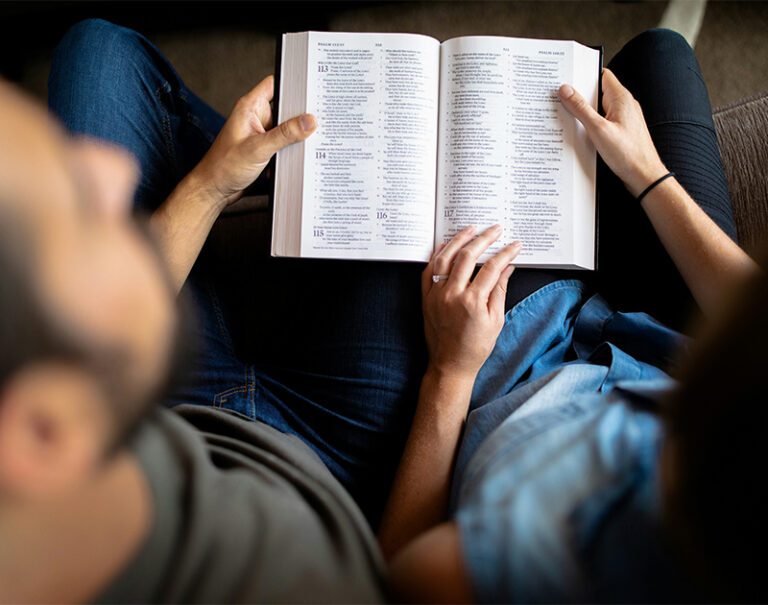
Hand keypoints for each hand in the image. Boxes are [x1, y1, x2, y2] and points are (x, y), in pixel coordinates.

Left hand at [192, 75, 316, 207]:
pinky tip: (299, 154)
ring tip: (309, 139)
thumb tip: (308, 121)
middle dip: (300, 114)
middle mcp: (255, 117)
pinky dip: (292, 148)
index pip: (274, 84)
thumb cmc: (224, 167)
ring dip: (296, 134)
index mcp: (249, 108)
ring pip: (287, 127)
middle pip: (285, 107)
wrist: (214, 190)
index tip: (310, 90)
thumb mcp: (258, 148)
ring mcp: (261, 133)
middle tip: (316, 120)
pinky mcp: (264, 148)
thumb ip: (285, 134)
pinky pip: (284, 143)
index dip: (292, 84)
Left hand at [422, 225, 521, 379]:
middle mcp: (452, 294)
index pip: (492, 268)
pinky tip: (447, 244)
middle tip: (495, 229)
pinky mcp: (426, 297)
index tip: (515, 244)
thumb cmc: (476, 347)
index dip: (505, 253)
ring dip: (458, 240)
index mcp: (473, 302)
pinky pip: (429, 270)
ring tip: (471, 228)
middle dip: (484, 238)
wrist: (450, 364)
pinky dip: (438, 254)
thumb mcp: (496, 320)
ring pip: (445, 258)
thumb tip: (508, 267)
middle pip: (468, 256)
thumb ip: (500, 290)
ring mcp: (436, 294)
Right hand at [558, 68, 667, 196]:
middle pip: (598, 91)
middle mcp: (624, 105)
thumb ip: (581, 108)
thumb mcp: (598, 129)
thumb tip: (566, 90)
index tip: (567, 78)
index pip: (601, 75)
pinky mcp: (621, 130)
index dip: (584, 74)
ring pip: (599, 107)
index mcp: (621, 98)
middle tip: (562, 98)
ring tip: (568, 116)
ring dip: (585, 111)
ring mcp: (623, 118)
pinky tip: (581, 132)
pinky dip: (591, 123)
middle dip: (580, 95)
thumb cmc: (628, 154)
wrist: (644, 176)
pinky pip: (603, 120)